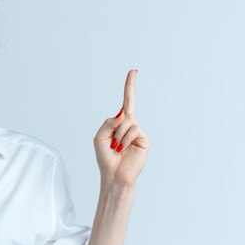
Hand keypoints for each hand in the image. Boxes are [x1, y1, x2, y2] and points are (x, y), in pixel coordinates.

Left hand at [93, 69, 149, 187]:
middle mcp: (130, 125)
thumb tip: (123, 114)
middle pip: (126, 109)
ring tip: (116, 148)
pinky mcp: (144, 139)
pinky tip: (122, 148)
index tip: (133, 71)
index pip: (126, 102)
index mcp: (118, 123)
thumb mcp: (99, 137)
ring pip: (128, 121)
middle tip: (113, 143)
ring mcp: (138, 131)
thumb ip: (108, 122)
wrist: (114, 174)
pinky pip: (133, 129)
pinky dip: (124, 139)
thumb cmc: (105, 157)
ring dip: (118, 135)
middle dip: (118, 122)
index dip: (129, 86)